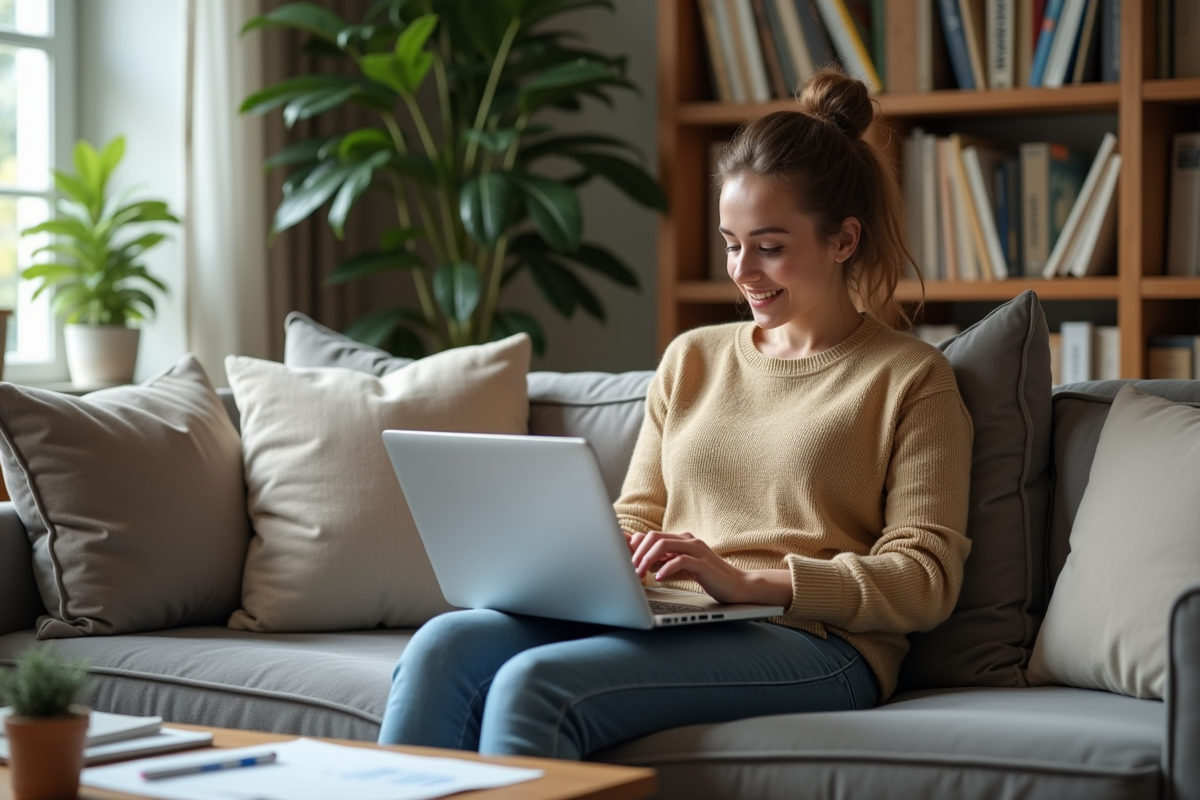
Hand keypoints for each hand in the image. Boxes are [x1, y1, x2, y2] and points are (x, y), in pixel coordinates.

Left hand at [628, 530, 754, 604]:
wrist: (738, 585)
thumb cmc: (709, 577)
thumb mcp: (682, 566)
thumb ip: (665, 560)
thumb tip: (640, 559)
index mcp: (682, 539)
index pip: (652, 535)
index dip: (636, 547)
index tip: (626, 562)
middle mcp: (689, 540)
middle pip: (654, 537)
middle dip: (638, 553)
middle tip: (630, 570)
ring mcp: (697, 550)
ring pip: (664, 545)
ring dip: (647, 559)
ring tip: (640, 573)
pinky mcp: (703, 563)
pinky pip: (680, 560)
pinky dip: (666, 568)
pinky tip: (659, 578)